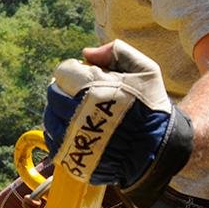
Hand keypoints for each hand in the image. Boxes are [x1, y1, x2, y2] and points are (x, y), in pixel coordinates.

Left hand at [42, 40, 193, 207]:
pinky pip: (52, 138)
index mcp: (93, 87)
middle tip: (84, 94)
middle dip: (66, 89)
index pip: (63, 71)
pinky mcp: (70, 156)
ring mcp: (71, 136)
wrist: (158, 148)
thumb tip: (87, 53)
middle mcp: (77, 111)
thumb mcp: (145, 70)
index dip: (76, 71)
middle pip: (53, 92)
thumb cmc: (150, 107)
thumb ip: (117, 52)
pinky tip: (78, 130)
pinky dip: (60, 132)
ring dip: (60, 111)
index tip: (89, 78)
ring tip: (81, 112)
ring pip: (50, 115)